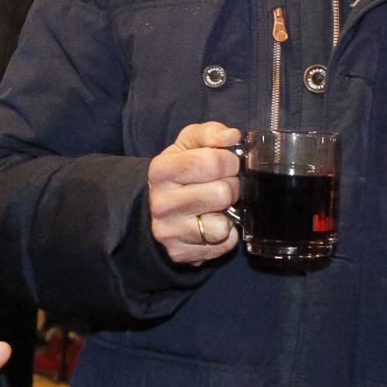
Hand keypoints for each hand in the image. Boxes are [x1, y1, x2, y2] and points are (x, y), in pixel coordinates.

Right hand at [148, 122, 241, 264]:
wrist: (155, 210)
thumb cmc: (179, 173)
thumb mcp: (187, 145)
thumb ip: (210, 133)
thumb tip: (232, 136)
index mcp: (161, 170)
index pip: (211, 162)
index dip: (230, 161)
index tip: (228, 163)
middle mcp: (161, 203)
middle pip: (222, 193)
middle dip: (232, 187)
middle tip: (223, 186)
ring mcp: (169, 232)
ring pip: (222, 225)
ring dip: (228, 214)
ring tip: (217, 206)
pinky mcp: (181, 254)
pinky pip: (223, 245)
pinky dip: (227, 235)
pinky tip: (213, 224)